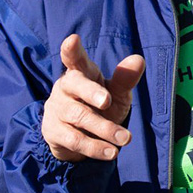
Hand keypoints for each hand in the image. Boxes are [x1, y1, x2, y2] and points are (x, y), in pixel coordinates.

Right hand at [41, 34, 145, 161]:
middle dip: (91, 92)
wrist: (81, 137)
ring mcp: (57, 109)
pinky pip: (74, 139)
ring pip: (79, 116)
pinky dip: (95, 147)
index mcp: (81, 72)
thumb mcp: (117, 93)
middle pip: (75, 85)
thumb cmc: (101, 105)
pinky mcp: (53, 131)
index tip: (72, 40)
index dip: (72, 50)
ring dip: (104, 128)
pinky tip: (111, 152)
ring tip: (125, 138)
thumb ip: (125, 79)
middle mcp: (65, 86)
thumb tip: (138, 60)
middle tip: (108, 101)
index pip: (75, 58)